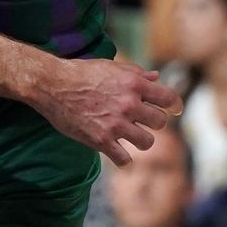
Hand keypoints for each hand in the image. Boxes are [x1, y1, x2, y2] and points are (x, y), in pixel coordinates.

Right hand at [28, 57, 182, 165]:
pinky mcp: (101, 140)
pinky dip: (123, 160)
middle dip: (153, 123)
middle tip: (142, 122)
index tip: (173, 111)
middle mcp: (128, 104)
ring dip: (141, 140)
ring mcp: (115, 124)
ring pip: (147, 142)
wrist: (53, 85)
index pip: (168, 99)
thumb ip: (136, 73)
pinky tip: (118, 153)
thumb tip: (157, 77)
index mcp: (134, 84)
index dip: (174, 106)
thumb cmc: (82, 72)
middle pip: (160, 122)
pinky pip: (124, 159)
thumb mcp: (111, 67)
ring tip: (131, 137)